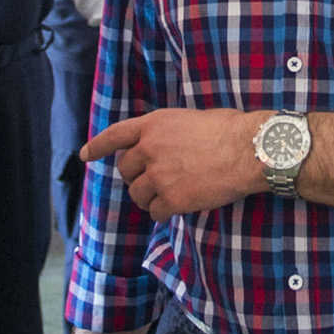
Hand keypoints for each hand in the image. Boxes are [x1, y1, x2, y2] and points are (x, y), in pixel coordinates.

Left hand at [79, 109, 263, 218]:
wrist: (248, 150)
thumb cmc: (230, 130)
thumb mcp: (189, 119)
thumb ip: (167, 133)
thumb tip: (163, 149)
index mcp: (153, 124)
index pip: (115, 135)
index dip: (97, 146)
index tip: (85, 155)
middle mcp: (149, 149)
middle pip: (126, 171)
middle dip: (136, 178)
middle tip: (153, 181)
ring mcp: (158, 175)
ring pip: (138, 195)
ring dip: (149, 198)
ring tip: (169, 196)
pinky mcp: (172, 198)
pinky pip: (156, 212)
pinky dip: (164, 213)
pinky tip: (177, 208)